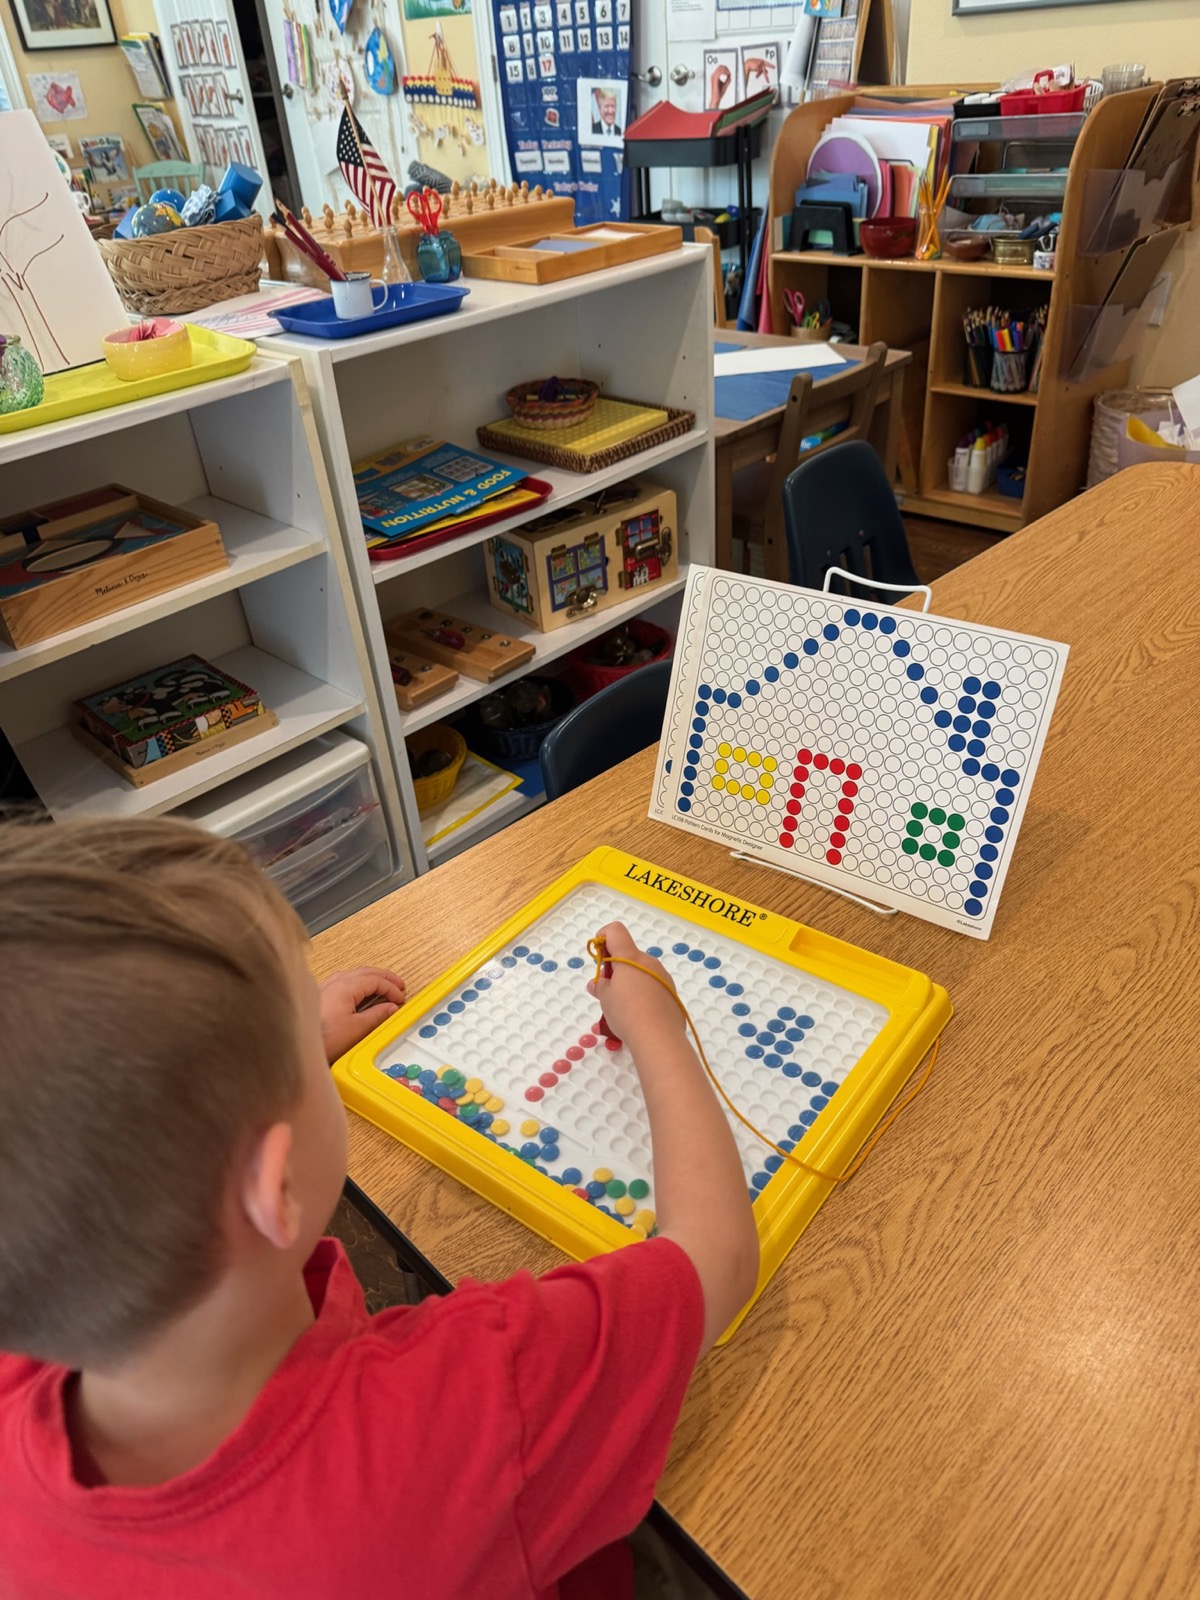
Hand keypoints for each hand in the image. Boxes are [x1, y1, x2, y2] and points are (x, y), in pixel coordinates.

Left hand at [319, 966, 405, 1062]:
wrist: (297, 1044)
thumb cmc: (324, 1038)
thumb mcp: (357, 1029)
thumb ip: (377, 1015)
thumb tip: (391, 1007)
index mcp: (346, 987)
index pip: (375, 980)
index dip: (391, 988)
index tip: (400, 998)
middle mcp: (335, 982)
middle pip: (365, 972)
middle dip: (384, 977)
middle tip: (398, 985)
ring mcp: (325, 987)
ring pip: (354, 975)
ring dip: (371, 978)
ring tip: (382, 986)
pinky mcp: (320, 996)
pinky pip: (344, 981)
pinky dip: (359, 983)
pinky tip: (360, 992)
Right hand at [585, 922, 684, 1052]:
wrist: (659, 1037)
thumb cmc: (627, 1012)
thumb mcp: (606, 1000)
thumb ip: (600, 987)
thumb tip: (597, 984)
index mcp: (630, 958)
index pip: (615, 931)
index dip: (603, 937)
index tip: (598, 956)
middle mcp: (649, 962)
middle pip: (628, 955)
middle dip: (615, 969)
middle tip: (608, 991)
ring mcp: (663, 977)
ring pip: (641, 972)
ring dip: (630, 982)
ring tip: (623, 1008)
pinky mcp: (671, 993)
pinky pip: (653, 987)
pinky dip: (643, 994)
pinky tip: (639, 1014)